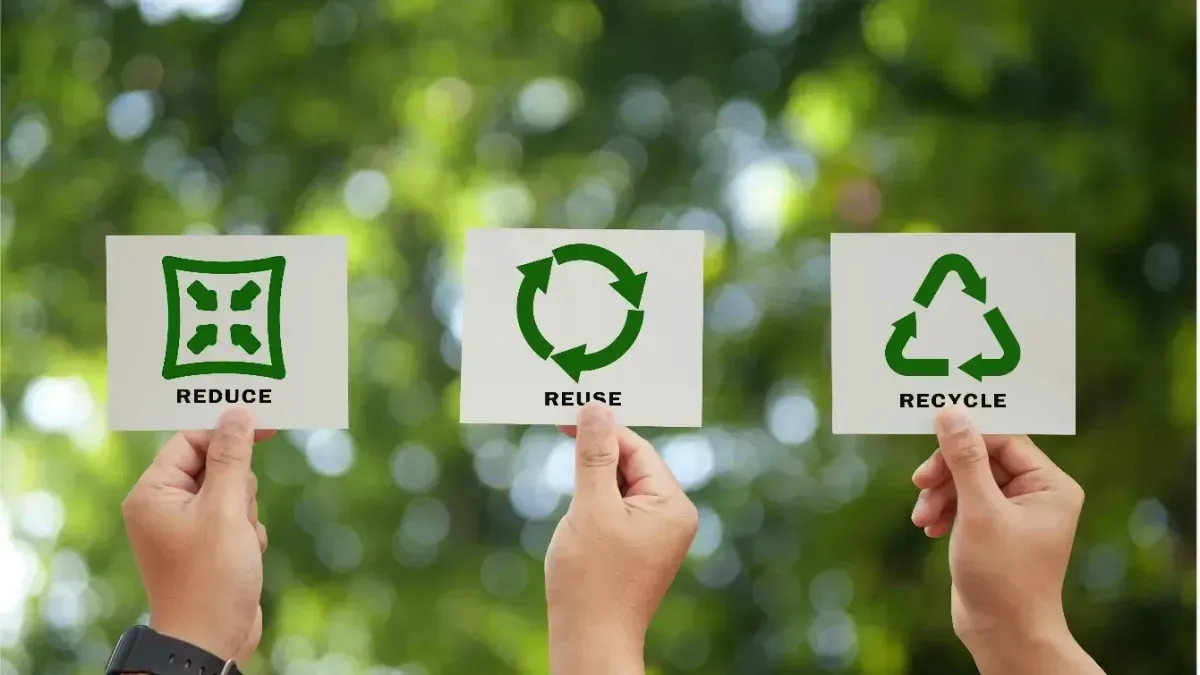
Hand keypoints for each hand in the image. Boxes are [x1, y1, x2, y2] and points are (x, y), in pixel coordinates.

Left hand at [121, 408, 271, 662]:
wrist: (211, 640)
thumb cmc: (211, 577)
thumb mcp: (225, 509)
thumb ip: (232, 458)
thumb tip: (236, 415)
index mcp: (153, 493)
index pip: (191, 441)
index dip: (227, 434)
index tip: (265, 429)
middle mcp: (163, 506)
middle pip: (214, 465)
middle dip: (238, 486)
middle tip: (235, 515)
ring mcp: (184, 527)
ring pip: (230, 491)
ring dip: (245, 511)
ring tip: (239, 542)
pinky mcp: (205, 544)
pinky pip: (234, 517)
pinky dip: (246, 531)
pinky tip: (244, 555)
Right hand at [545, 403, 698, 674]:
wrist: (589, 643)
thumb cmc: (591, 580)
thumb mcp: (590, 507)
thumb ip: (594, 454)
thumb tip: (597, 409)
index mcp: (673, 505)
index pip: (637, 449)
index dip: (602, 430)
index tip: (566, 414)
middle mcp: (673, 517)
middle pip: (632, 465)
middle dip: (597, 454)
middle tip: (560, 433)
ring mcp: (657, 535)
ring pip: (621, 487)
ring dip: (593, 479)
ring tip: (567, 485)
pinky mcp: (638, 549)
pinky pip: (617, 510)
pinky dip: (594, 502)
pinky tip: (575, 511)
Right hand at [911, 405, 1103, 673]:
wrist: (1005, 635)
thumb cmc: (1003, 577)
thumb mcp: (979, 512)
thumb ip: (964, 460)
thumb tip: (952, 413)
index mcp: (1050, 485)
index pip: (1004, 440)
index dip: (965, 439)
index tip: (930, 446)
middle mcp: (1037, 494)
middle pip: (981, 458)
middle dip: (947, 473)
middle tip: (920, 484)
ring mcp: (1015, 513)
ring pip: (968, 480)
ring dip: (940, 494)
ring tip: (923, 519)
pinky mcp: (994, 529)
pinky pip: (964, 502)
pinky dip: (944, 511)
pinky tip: (931, 530)